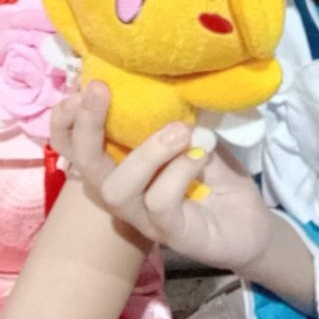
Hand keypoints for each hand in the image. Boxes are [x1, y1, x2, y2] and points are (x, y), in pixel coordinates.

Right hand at [50, 81, 276, 276]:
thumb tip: (166, 83)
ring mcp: (145, 219)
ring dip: (146, 153)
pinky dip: (178, 171)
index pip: (75, 148)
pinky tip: (199, 156)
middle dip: (87, 126)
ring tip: (179, 131)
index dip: (66, 121)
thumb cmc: (216, 179)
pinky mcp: (172, 234)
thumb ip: (175, 119)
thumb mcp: (195, 138)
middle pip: (86, 166)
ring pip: (117, 189)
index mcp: (122, 167)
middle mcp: (125, 194)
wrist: (253, 227)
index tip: (85, 87)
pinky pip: (159, 202)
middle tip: (100, 90)